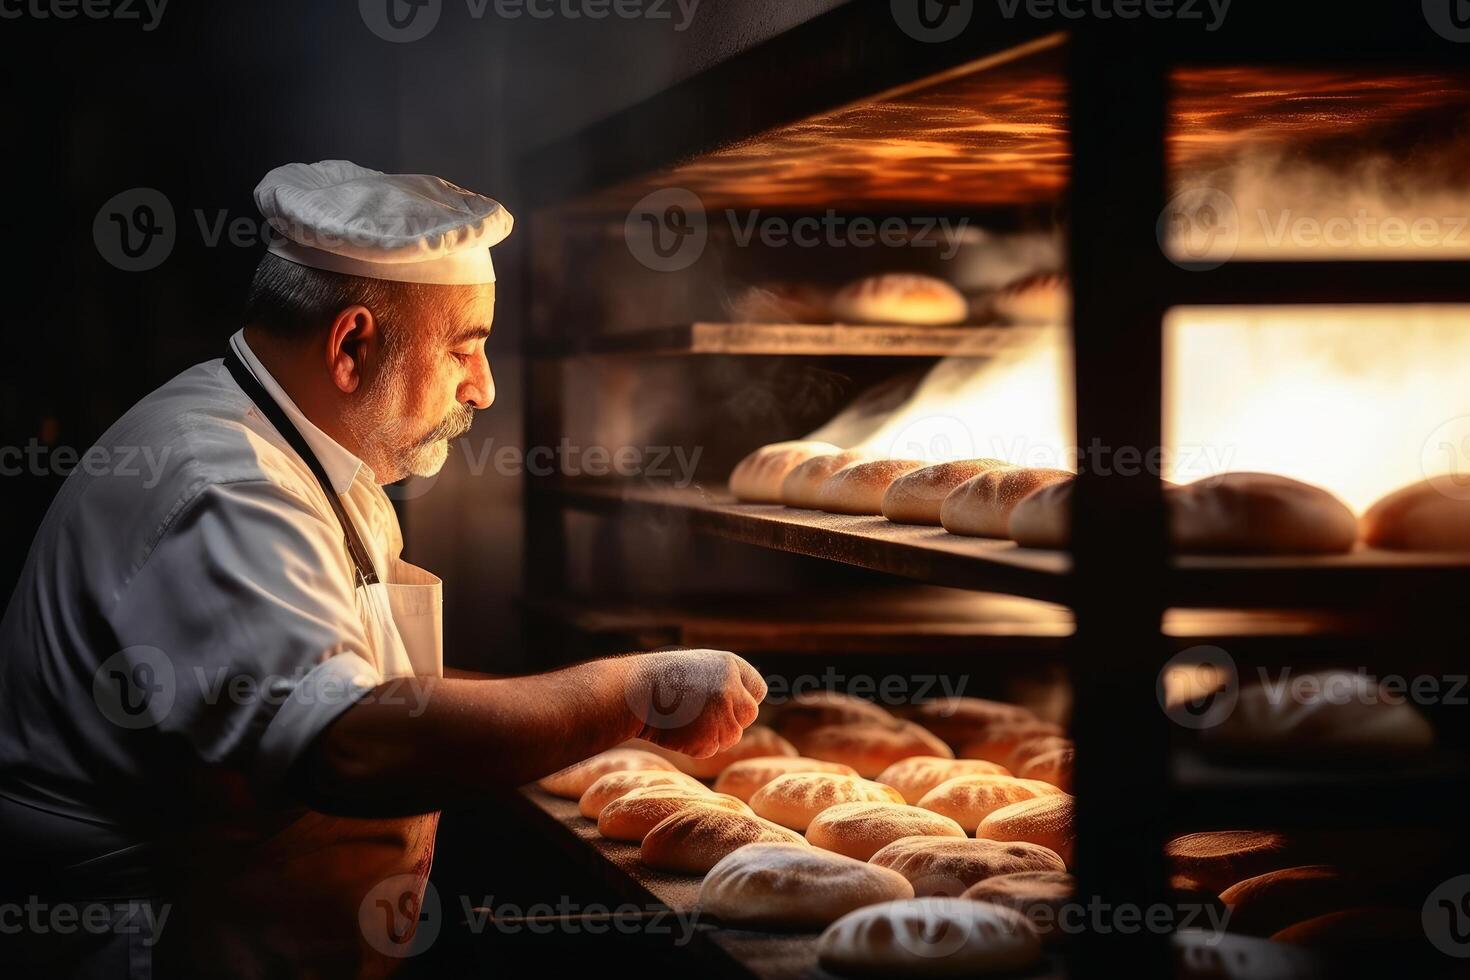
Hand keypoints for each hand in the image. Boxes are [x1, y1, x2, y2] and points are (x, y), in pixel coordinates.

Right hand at [622, 649, 766, 758]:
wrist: (630, 692)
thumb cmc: (659, 679)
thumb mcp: (698, 668)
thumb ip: (724, 682)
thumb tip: (746, 705)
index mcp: (730, 665)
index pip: (758, 690)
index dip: (742, 699)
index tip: (725, 702)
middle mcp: (731, 687)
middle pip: (749, 715)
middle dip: (730, 720)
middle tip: (700, 714)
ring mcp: (721, 713)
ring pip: (731, 737)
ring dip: (711, 735)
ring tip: (683, 719)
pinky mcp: (708, 736)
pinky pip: (709, 749)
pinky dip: (693, 746)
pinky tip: (675, 729)